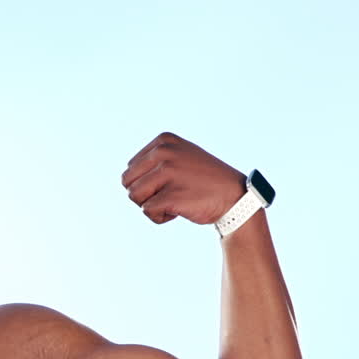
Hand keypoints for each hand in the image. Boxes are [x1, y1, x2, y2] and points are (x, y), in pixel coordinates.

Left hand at [121, 132, 245, 224]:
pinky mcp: (171, 195)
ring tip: (174, 200)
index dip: (146, 182)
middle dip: (144, 194)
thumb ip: (153, 160)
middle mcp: (164, 152)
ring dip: (151, 205)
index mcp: (163, 141)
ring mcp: (168, 172)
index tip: (170, 182)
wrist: (235, 197)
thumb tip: (124, 178)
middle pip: (127, 182)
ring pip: (134, 196)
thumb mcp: (180, 157)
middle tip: (168, 194)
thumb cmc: (203, 181)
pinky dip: (160, 217)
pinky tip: (179, 211)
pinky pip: (147, 211)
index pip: (131, 168)